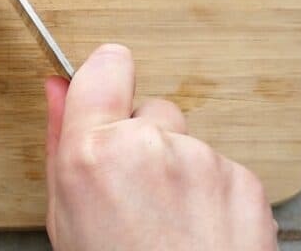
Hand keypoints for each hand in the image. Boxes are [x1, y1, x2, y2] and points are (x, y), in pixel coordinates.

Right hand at [44, 44, 278, 250]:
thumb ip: (60, 140)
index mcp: (93, 153)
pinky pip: (221, 169)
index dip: (104, 79)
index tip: (104, 91)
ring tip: (167, 225)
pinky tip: (196, 233)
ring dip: (178, 170)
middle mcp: (151, 146)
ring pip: (187, 143)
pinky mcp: (245, 181)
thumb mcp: (65, 216)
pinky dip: (211, 194)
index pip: (105, 66)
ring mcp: (204, 162)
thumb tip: (55, 87)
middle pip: (149, 111)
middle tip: (134, 196)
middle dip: (142, 140)